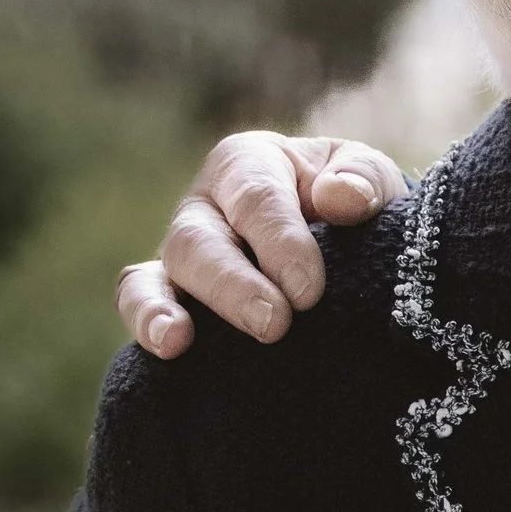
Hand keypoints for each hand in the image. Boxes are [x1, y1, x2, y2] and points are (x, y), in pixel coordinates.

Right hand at [118, 129, 404, 358]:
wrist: (349, 242)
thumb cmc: (354, 203)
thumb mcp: (370, 178)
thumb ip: (363, 178)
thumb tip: (343, 197)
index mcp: (249, 163)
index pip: (256, 198)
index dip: (280, 243)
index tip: (309, 292)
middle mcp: (207, 204)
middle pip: (201, 239)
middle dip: (234, 285)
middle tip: (274, 325)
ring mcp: (183, 250)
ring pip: (163, 270)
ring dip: (166, 305)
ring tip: (178, 341)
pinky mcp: (172, 291)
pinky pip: (140, 298)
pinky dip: (145, 320)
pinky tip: (164, 348)